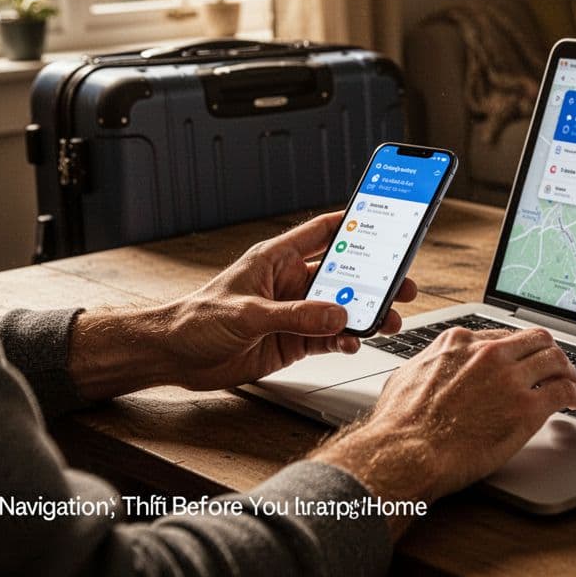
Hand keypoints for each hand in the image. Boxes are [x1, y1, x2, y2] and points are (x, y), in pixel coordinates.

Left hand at [67, 212, 417, 397]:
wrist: (174, 357)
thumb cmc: (196, 320)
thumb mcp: (248, 313)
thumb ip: (294, 315)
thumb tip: (335, 313)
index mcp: (277, 259)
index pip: (322, 232)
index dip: (353, 223)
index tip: (384, 219)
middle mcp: (290, 283)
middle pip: (342, 275)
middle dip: (373, 278)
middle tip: (401, 283)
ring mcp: (294, 313)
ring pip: (341, 308)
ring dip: (365, 312)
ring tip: (388, 318)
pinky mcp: (292, 341)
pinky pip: (329, 337)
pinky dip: (345, 339)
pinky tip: (355, 340)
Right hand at [312, 326, 575, 534]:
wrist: (407, 451)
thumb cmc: (399, 424)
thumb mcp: (407, 378)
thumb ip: (428, 367)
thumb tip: (430, 370)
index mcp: (460, 343)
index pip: (502, 336)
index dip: (518, 349)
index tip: (523, 358)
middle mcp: (489, 353)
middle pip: (535, 340)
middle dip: (550, 352)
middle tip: (556, 366)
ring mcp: (510, 378)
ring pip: (555, 360)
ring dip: (568, 371)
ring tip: (573, 383)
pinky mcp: (526, 407)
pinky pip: (564, 391)